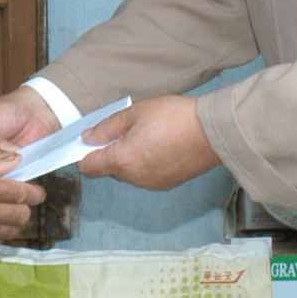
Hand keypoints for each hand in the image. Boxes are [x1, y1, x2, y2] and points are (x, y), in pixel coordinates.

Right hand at [0, 155, 44, 247]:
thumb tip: (16, 159)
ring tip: (8, 208)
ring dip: (15, 218)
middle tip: (23, 197)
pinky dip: (1, 230)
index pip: (22, 193)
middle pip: (22, 214)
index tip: (36, 188)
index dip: (34, 190)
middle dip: (27, 205)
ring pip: (12, 229)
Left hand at [77, 95, 219, 191]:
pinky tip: (163, 146)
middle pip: (109, 169)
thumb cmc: (173, 117)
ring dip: (131, 158)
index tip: (93, 140)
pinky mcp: (166, 184)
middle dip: (112, 152)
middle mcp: (133, 178)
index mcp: (121, 160)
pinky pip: (146, 176)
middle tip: (129, 130)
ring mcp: (151, 184)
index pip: (88, 167)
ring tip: (151, 136)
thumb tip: (88, 138)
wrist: (212, 131)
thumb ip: (107, 127)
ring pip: (129, 173)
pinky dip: (147, 164)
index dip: (84, 154)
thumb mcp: (134, 113)